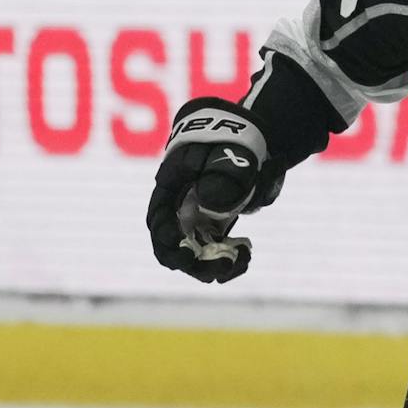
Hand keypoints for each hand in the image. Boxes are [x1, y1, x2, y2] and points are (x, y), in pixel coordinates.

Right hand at [145, 100, 282, 281]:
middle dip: (192, 262)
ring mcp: (196, 220)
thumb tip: (210, 206)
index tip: (186, 253)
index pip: (157, 221)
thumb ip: (220, 174)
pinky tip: (245, 256)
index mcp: (170, 188)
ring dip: (211, 266)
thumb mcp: (228, 152)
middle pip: (173, 246)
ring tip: (240, 261)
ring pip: (195, 254)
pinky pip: (214, 252)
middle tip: (219, 268)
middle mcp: (178, 209)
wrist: (250, 139)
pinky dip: (227, 259)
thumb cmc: (231, 140)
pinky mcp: (215, 228)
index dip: (167, 241)